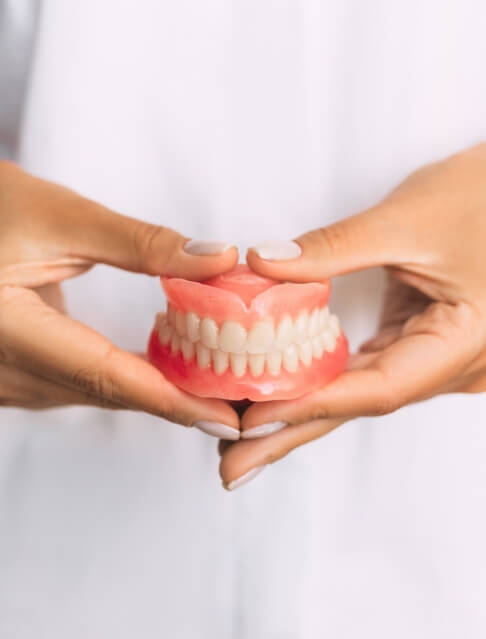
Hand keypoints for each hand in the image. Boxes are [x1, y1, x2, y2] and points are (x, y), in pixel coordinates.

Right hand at [0, 161, 238, 435]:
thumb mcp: (60, 216)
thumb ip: (141, 244)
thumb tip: (220, 260)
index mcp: (8, 332)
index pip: (107, 376)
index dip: (172, 401)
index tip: (228, 419)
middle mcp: (4, 373)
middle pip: (108, 394)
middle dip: (179, 402)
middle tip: (243, 404)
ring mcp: (6, 382)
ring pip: (97, 394)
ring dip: (156, 393)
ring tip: (217, 388)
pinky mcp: (15, 375)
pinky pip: (82, 385)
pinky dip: (128, 380)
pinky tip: (165, 370)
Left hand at [220, 142, 485, 487]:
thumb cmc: (485, 196)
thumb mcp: (407, 219)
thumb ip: (332, 248)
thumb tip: (263, 264)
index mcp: (464, 343)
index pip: (377, 388)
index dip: (311, 405)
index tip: (250, 420)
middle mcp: (453, 364)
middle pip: (361, 403)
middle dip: (294, 432)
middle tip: (234, 464)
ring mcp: (438, 355)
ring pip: (361, 390)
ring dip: (304, 409)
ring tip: (246, 433)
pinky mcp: (422, 339)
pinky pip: (368, 368)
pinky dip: (324, 379)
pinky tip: (286, 391)